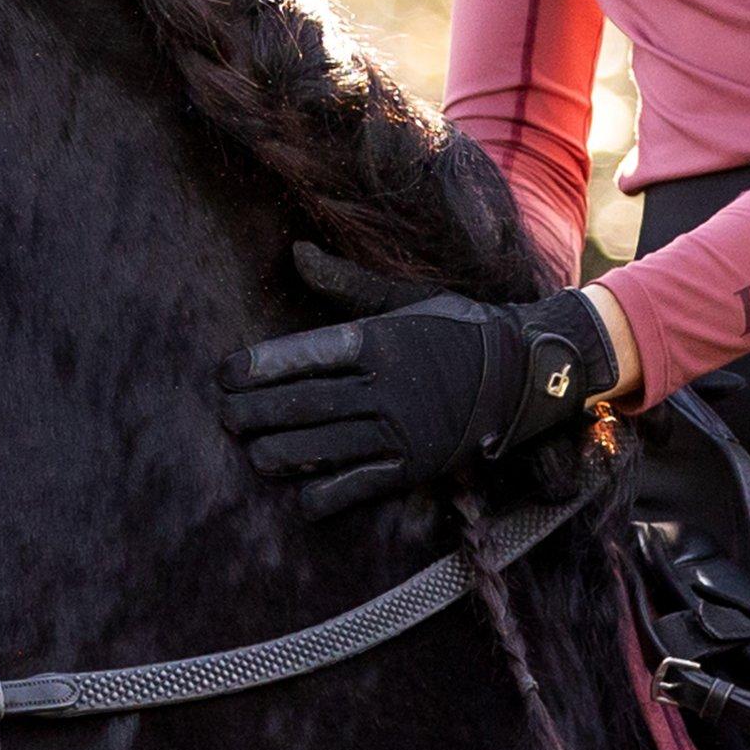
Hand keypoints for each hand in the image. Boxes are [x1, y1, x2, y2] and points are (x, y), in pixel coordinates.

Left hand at [215, 243, 619, 517]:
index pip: (308, 352)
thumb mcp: (404, 297)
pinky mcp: (415, 467)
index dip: (261, 365)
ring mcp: (402, 430)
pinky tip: (299, 495)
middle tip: (223, 416)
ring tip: (252, 452)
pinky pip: (359, 487)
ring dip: (279, 454)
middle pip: (306, 403)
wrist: (525, 372)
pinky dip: (324, 494)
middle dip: (256, 413)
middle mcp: (389, 386)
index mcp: (382, 340)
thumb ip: (346, 283)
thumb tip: (295, 254)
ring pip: (324, 448)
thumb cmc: (457, 327)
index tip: (224, 374)